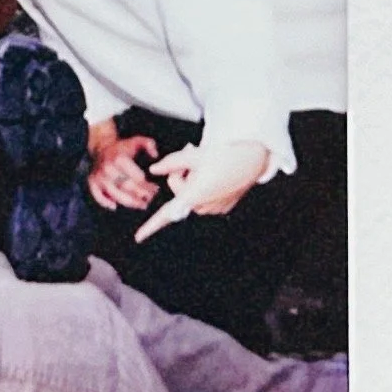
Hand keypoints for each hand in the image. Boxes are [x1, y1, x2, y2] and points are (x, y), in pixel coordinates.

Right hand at [86, 124, 159, 211]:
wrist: (101, 146)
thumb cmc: (123, 147)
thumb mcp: (137, 141)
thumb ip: (149, 144)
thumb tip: (155, 155)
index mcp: (120, 159)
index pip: (137, 178)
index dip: (148, 186)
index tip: (155, 189)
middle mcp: (108, 168)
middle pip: (127, 188)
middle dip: (141, 196)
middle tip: (150, 199)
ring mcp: (99, 176)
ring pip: (115, 194)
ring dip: (130, 202)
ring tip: (141, 205)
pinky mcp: (92, 181)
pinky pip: (98, 195)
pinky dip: (105, 202)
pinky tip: (115, 206)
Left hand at [132, 136, 272, 242]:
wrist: (253, 158)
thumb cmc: (223, 154)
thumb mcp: (193, 154)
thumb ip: (170, 163)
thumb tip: (154, 169)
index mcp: (193, 194)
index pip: (167, 213)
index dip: (151, 226)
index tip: (139, 237)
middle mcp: (203, 206)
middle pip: (178, 191)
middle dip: (180, 175)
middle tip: (192, 157)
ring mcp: (213, 209)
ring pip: (191, 195)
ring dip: (192, 181)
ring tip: (207, 165)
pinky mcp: (222, 208)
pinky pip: (204, 199)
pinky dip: (205, 187)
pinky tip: (216, 174)